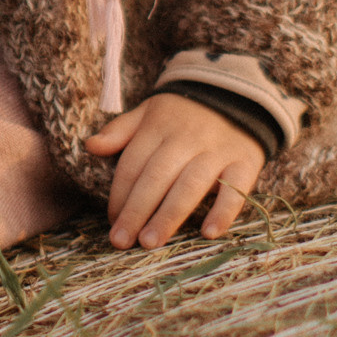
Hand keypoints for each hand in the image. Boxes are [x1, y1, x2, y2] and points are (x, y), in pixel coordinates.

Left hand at [86, 93, 263, 249]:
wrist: (237, 94)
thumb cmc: (183, 114)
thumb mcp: (149, 112)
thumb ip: (120, 130)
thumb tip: (90, 146)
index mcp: (159, 127)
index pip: (133, 164)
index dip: (119, 194)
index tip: (111, 221)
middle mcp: (186, 139)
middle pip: (157, 177)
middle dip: (137, 210)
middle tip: (122, 241)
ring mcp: (217, 151)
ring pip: (190, 185)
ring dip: (169, 215)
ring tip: (150, 242)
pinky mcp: (245, 162)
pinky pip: (235, 189)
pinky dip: (223, 211)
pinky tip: (208, 233)